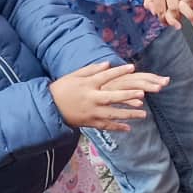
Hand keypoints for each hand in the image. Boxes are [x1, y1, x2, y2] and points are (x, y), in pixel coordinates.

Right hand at [51, 62, 166, 132]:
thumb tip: (107, 64)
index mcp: (87, 85)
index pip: (105, 76)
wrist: (49, 107)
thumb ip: (91, 70)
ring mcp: (91, 112)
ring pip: (112, 114)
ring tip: (144, 114)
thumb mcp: (74, 76)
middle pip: (112, 97)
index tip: (132, 67)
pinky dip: (117, 127)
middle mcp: (90, 99)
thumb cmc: (62, 89)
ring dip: (128, 114)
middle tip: (142, 93)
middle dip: (127, 95)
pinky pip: (105, 126)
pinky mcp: (89, 122)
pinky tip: (129, 128)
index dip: (119, 71)